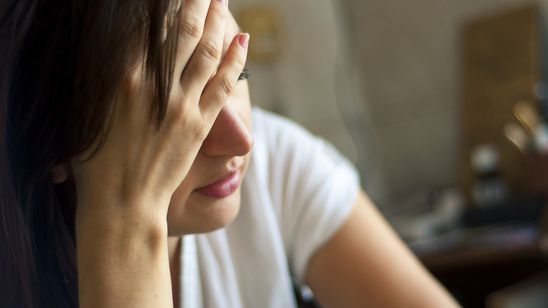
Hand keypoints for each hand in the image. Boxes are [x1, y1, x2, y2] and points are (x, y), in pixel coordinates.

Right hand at [72, 0, 248, 216]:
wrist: (122, 202)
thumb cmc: (95, 162)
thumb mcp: (87, 113)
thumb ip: (104, 80)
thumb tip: (122, 54)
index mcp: (122, 78)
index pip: (149, 28)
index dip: (165, 6)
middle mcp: (155, 85)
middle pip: (182, 32)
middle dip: (195, 3)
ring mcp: (181, 104)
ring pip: (206, 52)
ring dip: (217, 22)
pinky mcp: (200, 124)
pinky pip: (222, 85)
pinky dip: (234, 61)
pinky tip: (243, 41)